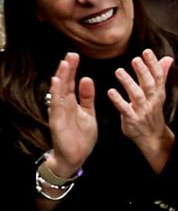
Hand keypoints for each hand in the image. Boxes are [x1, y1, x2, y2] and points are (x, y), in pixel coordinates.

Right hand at [47, 52, 96, 174]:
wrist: (76, 156)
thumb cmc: (81, 135)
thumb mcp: (88, 113)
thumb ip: (87, 97)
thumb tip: (87, 78)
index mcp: (71, 102)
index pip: (70, 82)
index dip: (72, 69)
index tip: (75, 55)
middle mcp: (63, 105)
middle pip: (63, 84)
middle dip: (66, 69)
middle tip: (71, 54)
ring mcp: (58, 112)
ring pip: (58, 92)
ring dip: (61, 77)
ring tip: (64, 64)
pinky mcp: (56, 121)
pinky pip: (56, 105)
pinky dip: (56, 94)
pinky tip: (57, 83)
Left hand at [108, 49, 173, 146]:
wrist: (152, 138)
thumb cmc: (152, 112)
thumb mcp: (159, 94)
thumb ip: (162, 75)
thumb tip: (168, 58)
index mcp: (158, 94)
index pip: (158, 77)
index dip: (153, 64)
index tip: (147, 51)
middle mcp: (152, 101)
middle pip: (149, 85)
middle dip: (143, 72)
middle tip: (135, 59)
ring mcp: (142, 111)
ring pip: (137, 96)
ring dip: (129, 83)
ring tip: (119, 71)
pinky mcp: (132, 120)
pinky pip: (125, 110)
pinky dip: (118, 101)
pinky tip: (110, 92)